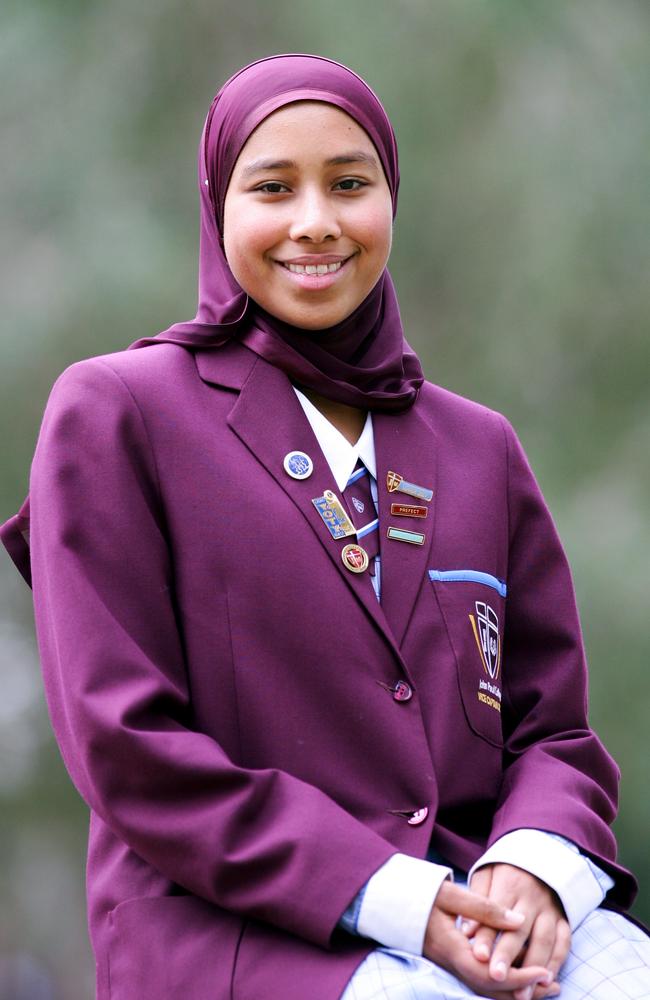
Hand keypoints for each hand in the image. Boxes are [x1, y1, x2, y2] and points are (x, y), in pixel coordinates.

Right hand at [423, 879, 554, 998]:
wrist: (394, 901)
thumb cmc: (421, 894)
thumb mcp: (450, 895)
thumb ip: (484, 908)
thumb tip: (519, 921)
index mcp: (453, 949)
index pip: (490, 976)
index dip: (519, 977)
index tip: (544, 970)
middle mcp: (454, 964)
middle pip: (491, 991)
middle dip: (524, 990)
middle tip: (552, 983)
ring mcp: (453, 966)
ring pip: (487, 989)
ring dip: (517, 990)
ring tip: (544, 984)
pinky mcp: (455, 962)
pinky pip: (482, 981)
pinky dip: (505, 983)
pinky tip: (521, 974)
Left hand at [464, 863, 570, 999]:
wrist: (540, 859)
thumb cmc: (505, 871)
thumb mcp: (487, 873)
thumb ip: (477, 900)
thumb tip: (467, 931)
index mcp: (509, 884)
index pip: (496, 912)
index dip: (487, 935)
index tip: (478, 956)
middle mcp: (532, 898)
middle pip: (520, 930)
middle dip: (508, 955)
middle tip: (496, 977)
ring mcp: (550, 910)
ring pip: (544, 940)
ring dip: (534, 967)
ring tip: (522, 992)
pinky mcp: (563, 919)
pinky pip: (563, 943)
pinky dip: (556, 963)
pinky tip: (545, 981)